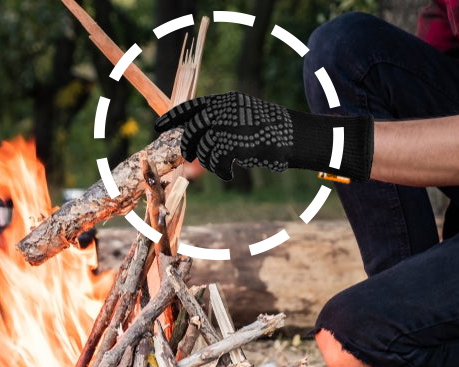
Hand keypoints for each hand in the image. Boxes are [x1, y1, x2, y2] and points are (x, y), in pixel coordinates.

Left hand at [155, 91, 373, 181]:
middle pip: (193, 129)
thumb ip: (219, 141)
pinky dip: (221, 170)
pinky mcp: (238, 140)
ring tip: (223, 169)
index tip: (157, 126)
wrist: (301, 138)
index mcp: (229, 102)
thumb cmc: (274, 138)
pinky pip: (217, 159)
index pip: (193, 106)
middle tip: (188, 162)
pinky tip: (231, 173)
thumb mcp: (244, 133)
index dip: (173, 116)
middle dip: (187, 147)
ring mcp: (232, 124)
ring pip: (204, 146)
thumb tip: (192, 162)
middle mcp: (227, 109)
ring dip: (208, 163)